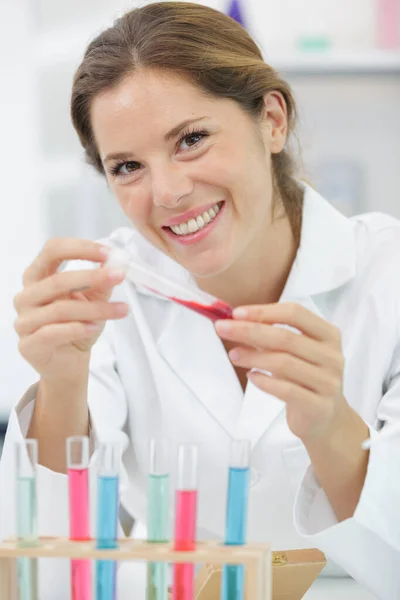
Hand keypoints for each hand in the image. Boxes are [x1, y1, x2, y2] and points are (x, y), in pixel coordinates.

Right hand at [14, 238, 127, 380]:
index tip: (108, 253)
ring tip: (120, 309)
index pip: (53, 250)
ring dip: (95, 309)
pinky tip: (96, 327)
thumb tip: (118, 262)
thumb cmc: (77, 326)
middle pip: (56, 280)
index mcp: (37, 277)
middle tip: (119, 276)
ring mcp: (24, 322)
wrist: (69, 363)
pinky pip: (53, 333)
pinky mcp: (28, 345)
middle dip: (92, 277)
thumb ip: (102, 281)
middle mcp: (25, 296)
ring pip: (60, 309)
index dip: (80, 248)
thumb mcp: (94, 299)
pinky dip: (78, 328)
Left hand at [215, 302, 346, 441]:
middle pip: (286, 337)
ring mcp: (328, 382)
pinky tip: (251, 377)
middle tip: (222, 329)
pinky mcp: (319, 406)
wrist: (325, 419)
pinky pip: (287, 390)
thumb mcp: (292, 353)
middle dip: (249, 331)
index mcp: (328, 335)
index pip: (295, 313)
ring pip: (284, 363)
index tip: (236, 313)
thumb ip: (270, 336)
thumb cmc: (304, 378)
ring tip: (234, 355)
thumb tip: (236, 321)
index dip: (264, 311)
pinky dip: (265, 381)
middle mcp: (332, 356)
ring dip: (253, 356)